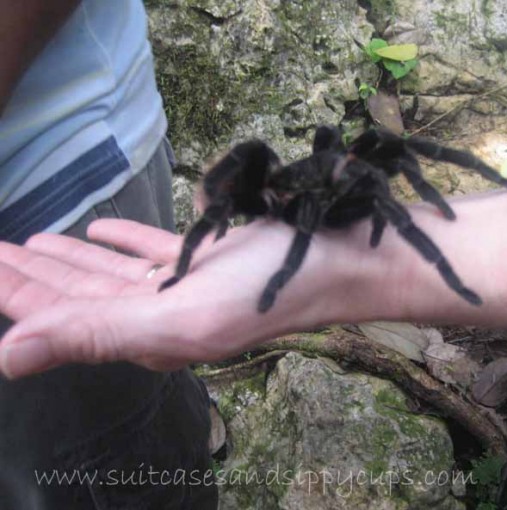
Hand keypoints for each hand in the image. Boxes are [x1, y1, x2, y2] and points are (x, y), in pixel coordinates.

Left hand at [0, 218, 369, 378]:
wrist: (337, 263)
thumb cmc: (263, 290)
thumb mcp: (178, 319)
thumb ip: (96, 334)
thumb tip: (8, 357)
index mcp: (146, 336)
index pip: (64, 317)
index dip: (18, 295)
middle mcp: (160, 315)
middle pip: (82, 295)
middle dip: (35, 275)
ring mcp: (184, 286)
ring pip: (111, 274)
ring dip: (70, 259)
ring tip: (33, 240)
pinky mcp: (208, 260)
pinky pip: (151, 252)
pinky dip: (121, 241)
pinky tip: (100, 230)